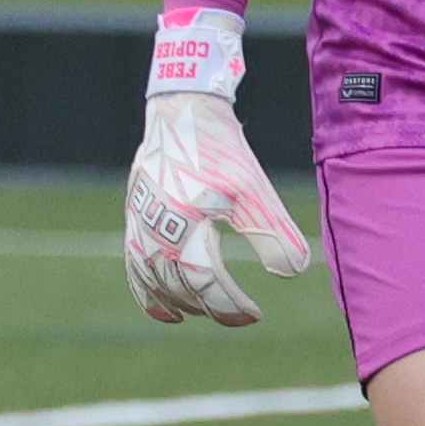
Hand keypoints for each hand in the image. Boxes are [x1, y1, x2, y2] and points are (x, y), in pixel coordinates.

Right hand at [120, 91, 308, 326]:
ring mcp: (138, 225)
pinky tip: (163, 310)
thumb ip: (274, 232)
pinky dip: (147, 293)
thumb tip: (292, 272)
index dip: (230, 305)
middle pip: (179, 285)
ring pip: (153, 280)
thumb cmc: (220, 149)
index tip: (255, 314)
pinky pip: (134, 267)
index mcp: (184, 222)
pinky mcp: (132, 218)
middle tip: (239, 314)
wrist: (183, 111)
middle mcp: (153, 228)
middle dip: (209, 306)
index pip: (205, 280)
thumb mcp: (254, 189)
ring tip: (201, 314)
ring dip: (178, 303)